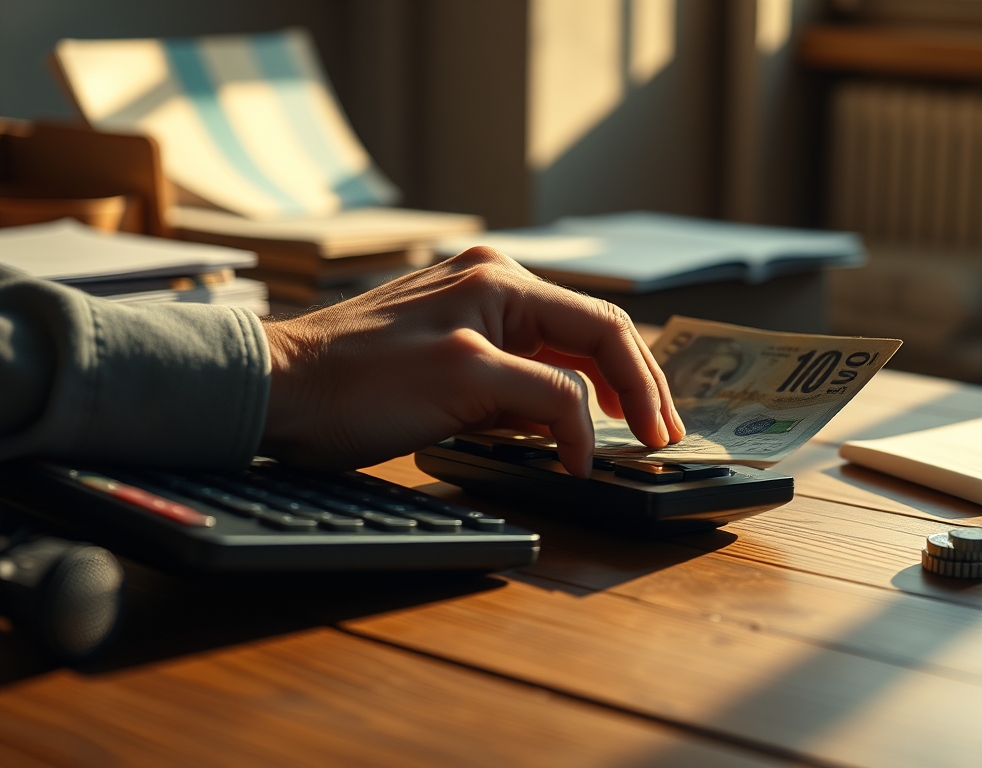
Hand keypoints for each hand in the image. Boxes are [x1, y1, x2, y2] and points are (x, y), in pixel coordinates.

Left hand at [260, 247, 684, 475]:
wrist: (275, 393)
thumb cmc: (355, 384)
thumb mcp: (465, 385)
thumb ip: (544, 398)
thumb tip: (589, 432)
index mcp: (503, 281)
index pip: (602, 328)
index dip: (639, 386)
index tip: (654, 438)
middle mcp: (493, 285)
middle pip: (590, 335)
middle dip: (631, 387)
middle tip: (661, 436)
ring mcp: (472, 311)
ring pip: (560, 352)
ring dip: (596, 394)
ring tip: (627, 434)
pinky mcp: (454, 342)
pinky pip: (523, 367)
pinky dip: (551, 399)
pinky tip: (563, 429)